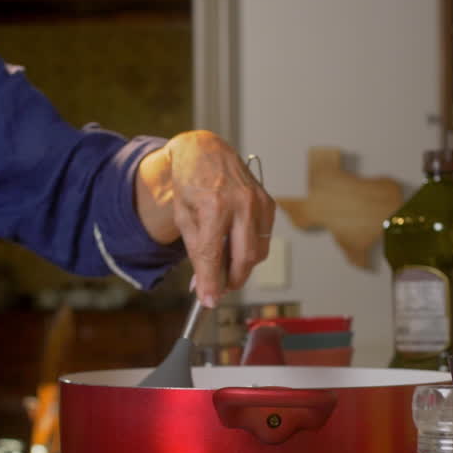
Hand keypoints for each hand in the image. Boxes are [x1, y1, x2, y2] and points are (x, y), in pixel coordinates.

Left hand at [135, 130, 274, 306]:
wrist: (207, 152)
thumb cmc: (191, 183)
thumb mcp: (184, 217)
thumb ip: (197, 252)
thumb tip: (205, 285)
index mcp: (215, 205)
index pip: (214, 255)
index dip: (211, 282)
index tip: (209, 301)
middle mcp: (241, 203)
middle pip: (244, 259)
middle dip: (232, 280)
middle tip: (219, 288)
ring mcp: (259, 202)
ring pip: (257, 253)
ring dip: (241, 266)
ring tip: (223, 266)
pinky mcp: (269, 204)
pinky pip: (263, 239)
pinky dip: (250, 249)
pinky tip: (235, 243)